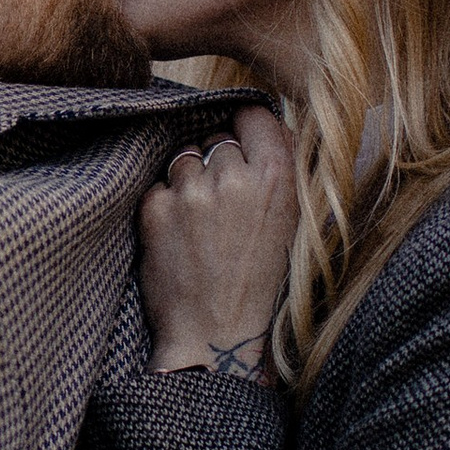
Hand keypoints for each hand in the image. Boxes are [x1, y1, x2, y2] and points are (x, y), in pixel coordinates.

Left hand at [140, 108, 297, 378]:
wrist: (216, 336)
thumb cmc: (261, 283)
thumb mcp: (294, 225)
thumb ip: (285, 170)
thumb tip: (273, 125)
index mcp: (277, 176)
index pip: (254, 112)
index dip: (246, 127)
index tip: (243, 144)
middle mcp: (233, 176)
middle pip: (217, 136)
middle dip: (218, 161)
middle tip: (224, 202)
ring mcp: (190, 192)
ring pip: (184, 157)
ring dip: (190, 180)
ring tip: (201, 222)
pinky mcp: (156, 209)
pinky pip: (158, 184)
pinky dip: (165, 204)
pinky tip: (180, 237)